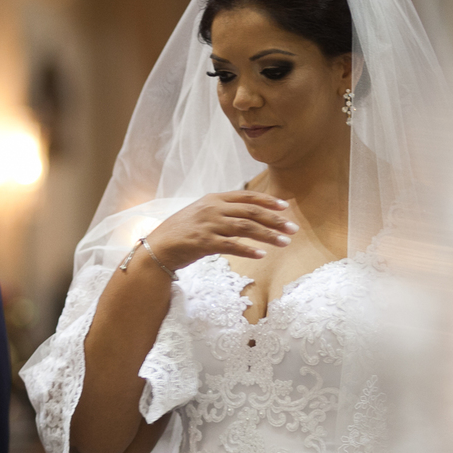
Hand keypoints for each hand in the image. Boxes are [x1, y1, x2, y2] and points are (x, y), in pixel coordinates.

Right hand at [144, 191, 297, 270]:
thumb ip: (222, 211)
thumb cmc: (182, 232)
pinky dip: (249, 250)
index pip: (247, 197)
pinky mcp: (204, 242)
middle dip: (275, 220)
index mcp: (214, 199)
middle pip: (251, 212)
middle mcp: (213, 209)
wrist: (158, 247)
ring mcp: (208, 225)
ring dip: (268, 235)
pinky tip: (262, 255)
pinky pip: (232, 246)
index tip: (285, 207)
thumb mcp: (202, 213)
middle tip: (293, 228)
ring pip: (246, 227)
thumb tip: (247, 213)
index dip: (268, 201)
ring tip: (285, 242)